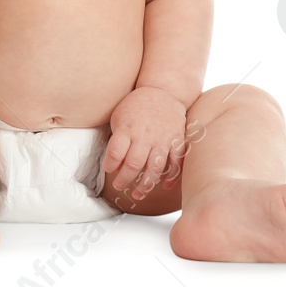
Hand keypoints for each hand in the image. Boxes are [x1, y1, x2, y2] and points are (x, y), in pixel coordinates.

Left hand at [102, 86, 189, 201]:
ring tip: (137, 195)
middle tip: (120, 187)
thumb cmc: (136, 105)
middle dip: (124, 179)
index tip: (108, 170)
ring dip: (145, 185)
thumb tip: (113, 163)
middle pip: (134, 164)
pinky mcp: (177, 141)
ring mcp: (163, 139)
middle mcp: (145, 135)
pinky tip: (164, 186)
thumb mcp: (119, 116)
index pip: (116, 152)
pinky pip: (176, 163)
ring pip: (155, 168)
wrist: (162, 91)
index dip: (110, 164)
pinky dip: (171, 177)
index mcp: (127, 128)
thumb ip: (117, 138)